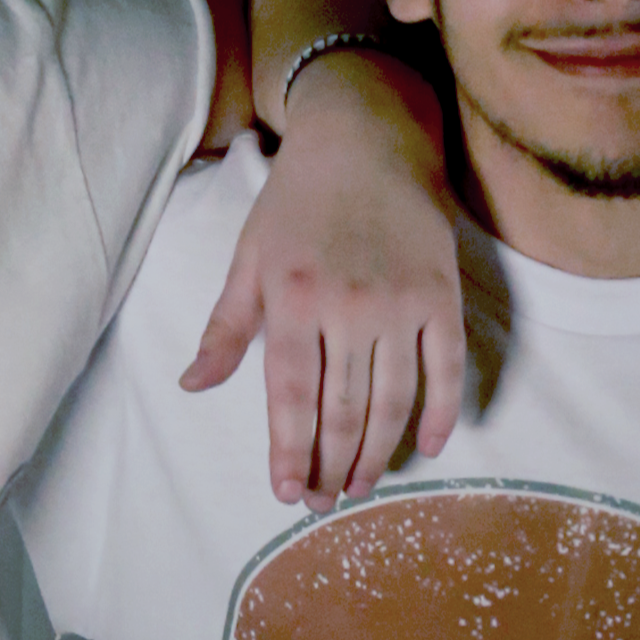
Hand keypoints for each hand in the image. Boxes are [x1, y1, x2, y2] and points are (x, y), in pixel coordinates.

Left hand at [184, 52, 465, 509]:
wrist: (368, 138)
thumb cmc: (297, 201)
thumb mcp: (248, 258)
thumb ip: (225, 328)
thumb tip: (192, 387)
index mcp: (293, 299)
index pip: (291, 396)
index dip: (290, 451)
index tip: (288, 492)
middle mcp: (348, 306)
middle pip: (342, 409)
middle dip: (331, 465)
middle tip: (324, 501)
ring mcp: (401, 302)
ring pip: (392, 399)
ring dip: (377, 452)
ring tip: (362, 486)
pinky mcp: (442, 295)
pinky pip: (446, 367)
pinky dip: (440, 411)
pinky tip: (429, 447)